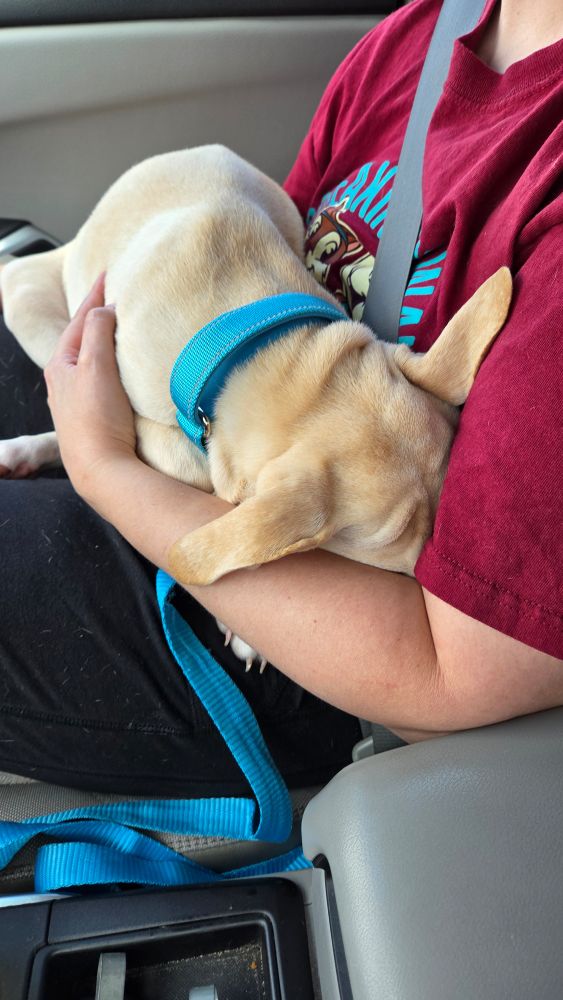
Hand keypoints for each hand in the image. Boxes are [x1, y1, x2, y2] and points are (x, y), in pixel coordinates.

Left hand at [44, 273, 137, 500]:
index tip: (107, 274)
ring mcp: (76, 402)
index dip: (94, 295)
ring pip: (89, 361)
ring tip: (117, 329)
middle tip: (111, 298)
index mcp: (61, 365)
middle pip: (80, 338)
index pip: (80, 319)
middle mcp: (63, 383)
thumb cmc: (97, 419)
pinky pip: (99, 380)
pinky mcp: (92, 418)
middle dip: (96, 318)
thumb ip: (97, 331)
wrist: (101, 469)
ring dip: (102, 342)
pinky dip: (108, 366)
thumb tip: (104, 308)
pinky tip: (118, 371)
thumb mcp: (96, 366)